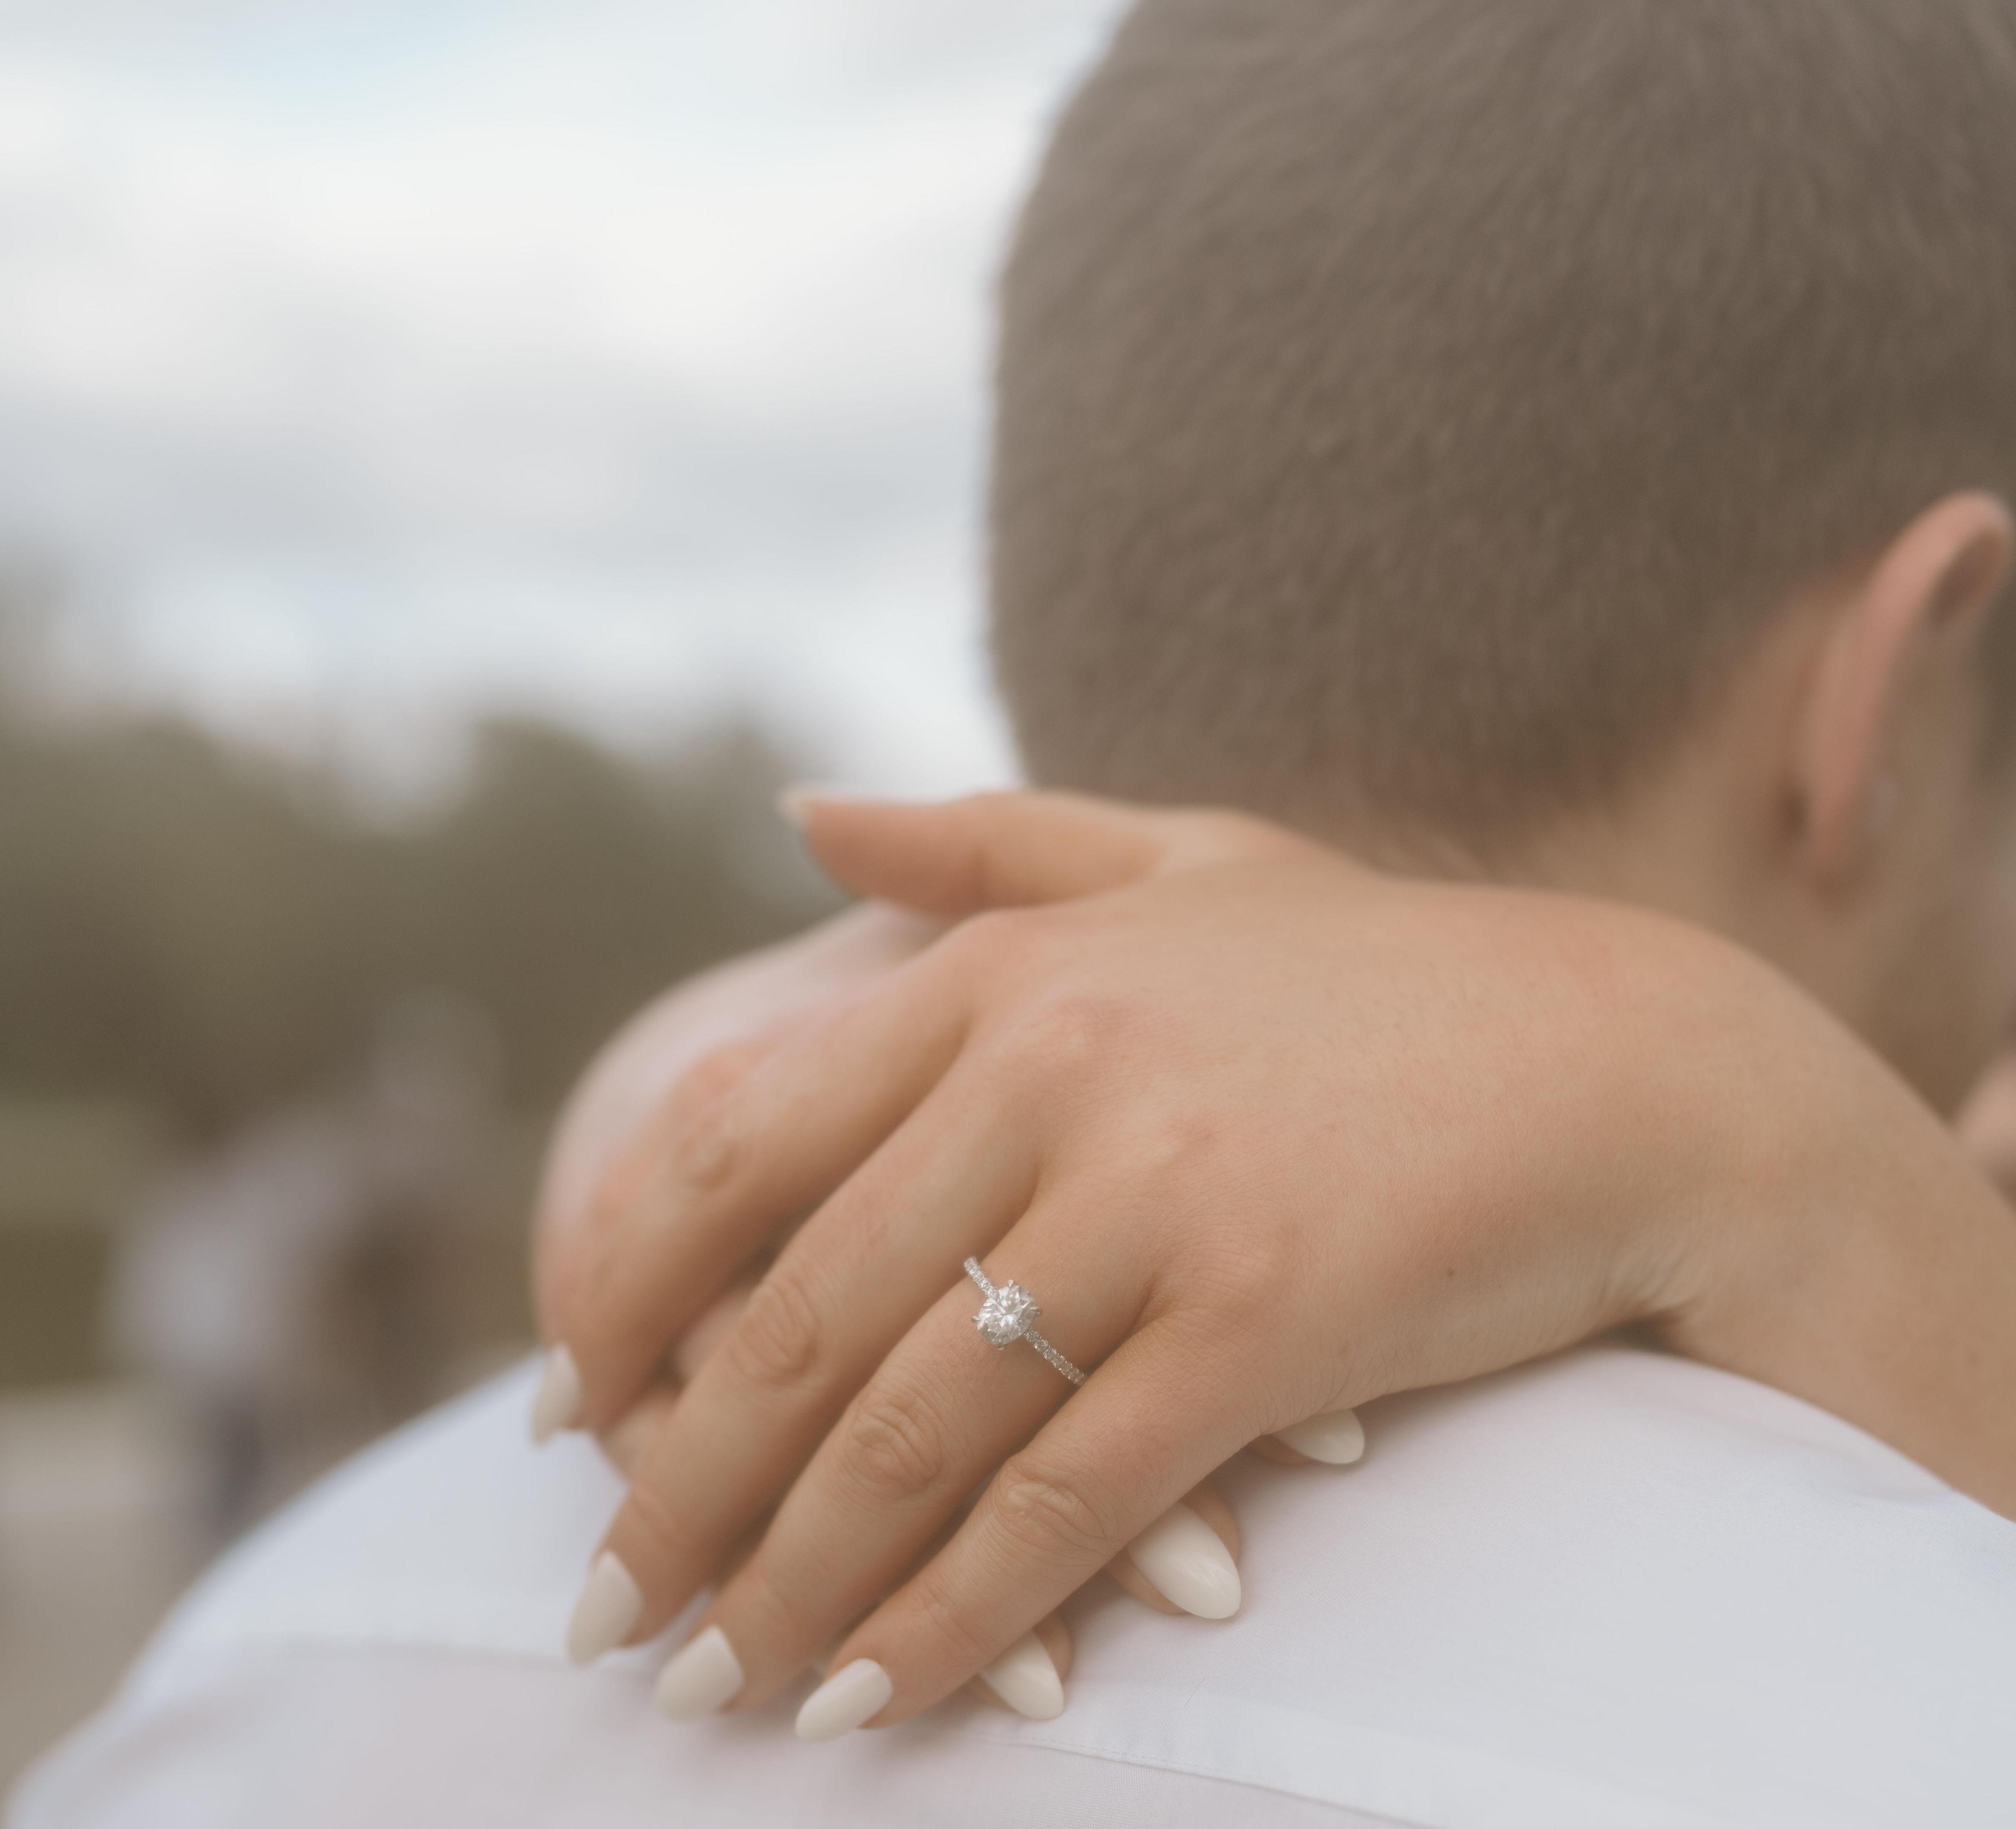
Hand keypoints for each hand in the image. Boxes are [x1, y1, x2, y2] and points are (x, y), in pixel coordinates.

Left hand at [552, 790, 2015, 1735]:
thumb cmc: (1378, 969)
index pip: (729, 1144)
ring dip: (786, 1582)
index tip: (567, 1410)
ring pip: (904, 1431)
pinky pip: (1058, 1503)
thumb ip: (976, 840)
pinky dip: (950, 1616)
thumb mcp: (1172, 859)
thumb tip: (800, 810)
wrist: (1615, 1057)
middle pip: (794, 1317)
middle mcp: (1048, 1069)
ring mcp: (1152, 1195)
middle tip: (603, 1611)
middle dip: (673, 1489)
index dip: (623, 1290)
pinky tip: (876, 1695)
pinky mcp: (1257, 1321)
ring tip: (715, 1687)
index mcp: (998, 970)